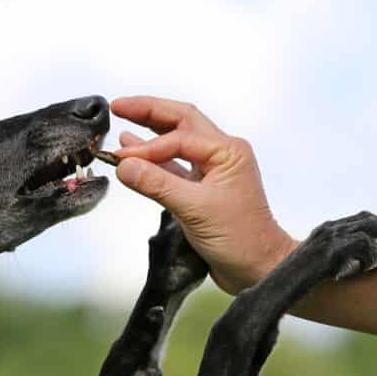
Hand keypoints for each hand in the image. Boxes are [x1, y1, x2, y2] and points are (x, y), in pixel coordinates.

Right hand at [111, 96, 296, 293]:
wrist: (258, 269)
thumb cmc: (240, 239)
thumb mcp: (195, 209)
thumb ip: (157, 184)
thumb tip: (124, 165)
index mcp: (228, 151)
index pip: (179, 137)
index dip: (147, 147)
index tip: (121, 158)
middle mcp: (222, 155)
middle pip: (180, 122)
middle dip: (149, 112)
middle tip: (118, 106)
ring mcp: (212, 172)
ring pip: (176, 143)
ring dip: (149, 134)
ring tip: (122, 122)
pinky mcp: (202, 191)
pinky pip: (174, 167)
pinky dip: (153, 161)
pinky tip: (134, 156)